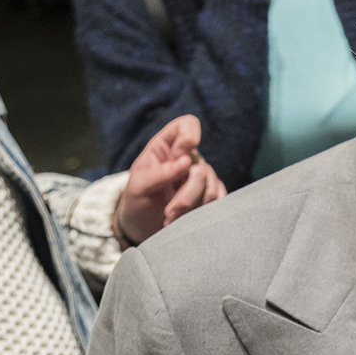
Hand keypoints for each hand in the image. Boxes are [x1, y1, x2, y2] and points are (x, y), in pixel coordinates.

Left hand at [115, 115, 226, 246]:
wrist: (142, 229)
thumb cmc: (136, 203)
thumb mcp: (138, 186)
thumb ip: (159, 173)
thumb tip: (185, 161)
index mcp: (166, 147)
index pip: (187, 125)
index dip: (189, 135)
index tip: (181, 154)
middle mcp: (188, 159)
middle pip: (200, 167)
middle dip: (187, 193)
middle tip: (170, 212)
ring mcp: (202, 177)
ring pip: (210, 187)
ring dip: (192, 207)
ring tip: (172, 220)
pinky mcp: (210, 196)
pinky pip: (218, 200)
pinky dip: (205, 212)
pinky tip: (189, 221)